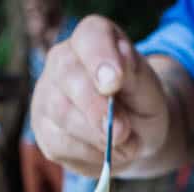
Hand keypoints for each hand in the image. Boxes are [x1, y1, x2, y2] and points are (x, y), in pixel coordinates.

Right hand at [30, 16, 171, 176]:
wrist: (133, 135)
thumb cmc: (141, 104)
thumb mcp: (150, 91)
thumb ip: (135, 78)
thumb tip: (113, 74)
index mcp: (93, 38)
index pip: (90, 36)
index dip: (100, 57)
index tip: (115, 82)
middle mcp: (62, 60)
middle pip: (67, 74)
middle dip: (96, 106)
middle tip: (123, 131)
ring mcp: (46, 94)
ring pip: (61, 112)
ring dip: (97, 136)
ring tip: (126, 145)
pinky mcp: (43, 129)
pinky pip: (60, 144)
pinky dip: (89, 154)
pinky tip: (107, 153)